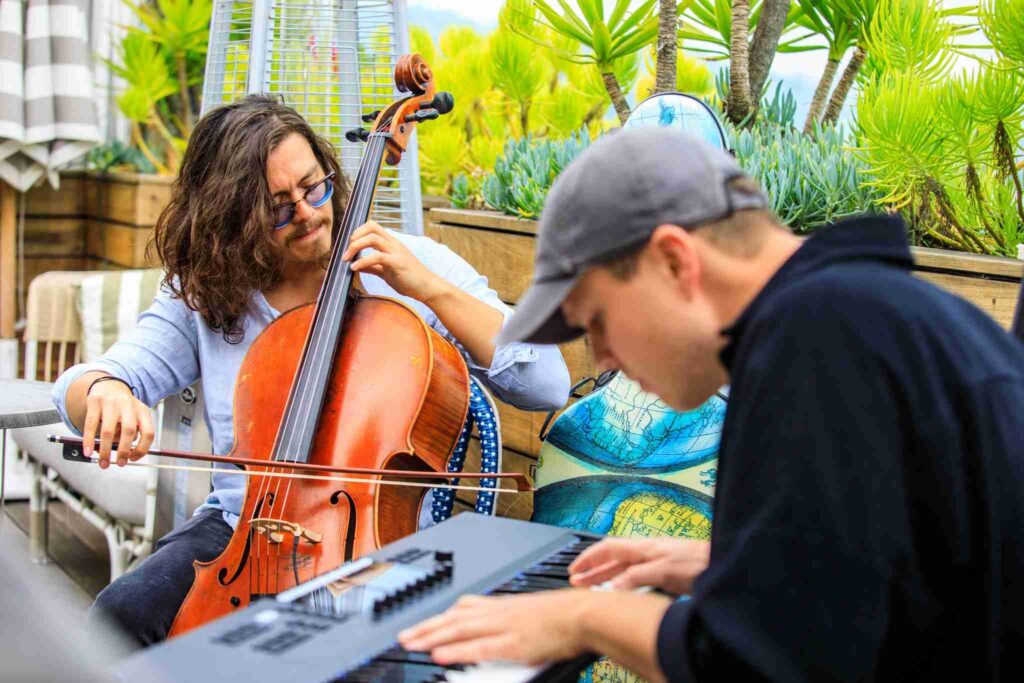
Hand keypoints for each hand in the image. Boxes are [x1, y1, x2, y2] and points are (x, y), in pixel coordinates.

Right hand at [82, 378, 153, 468]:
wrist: (109, 386)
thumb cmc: (123, 409)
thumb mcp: (134, 417)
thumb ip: (130, 434)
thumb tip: (123, 456)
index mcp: (143, 411)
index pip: (148, 432)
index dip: (142, 449)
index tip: (133, 459)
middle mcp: (128, 405)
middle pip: (129, 431)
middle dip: (124, 451)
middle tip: (119, 464)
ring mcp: (111, 402)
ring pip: (109, 431)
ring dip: (106, 450)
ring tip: (103, 463)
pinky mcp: (94, 401)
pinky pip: (91, 425)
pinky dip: (89, 440)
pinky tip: (88, 451)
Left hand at [342, 221, 447, 302]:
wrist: (428, 287)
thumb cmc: (410, 280)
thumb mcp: (387, 271)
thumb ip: (373, 266)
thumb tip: (357, 265)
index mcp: (391, 243)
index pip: (372, 226)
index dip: (358, 232)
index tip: (349, 246)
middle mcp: (394, 244)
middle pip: (371, 227)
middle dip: (354, 237)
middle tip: (346, 252)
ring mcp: (396, 252)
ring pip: (373, 238)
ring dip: (355, 246)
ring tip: (347, 259)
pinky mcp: (398, 263)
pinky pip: (377, 256)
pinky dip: (363, 261)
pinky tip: (355, 268)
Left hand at [398, 591, 586, 665]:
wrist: (583, 613)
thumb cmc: (564, 615)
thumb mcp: (530, 611)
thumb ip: (509, 618)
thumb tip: (497, 626)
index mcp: (502, 605)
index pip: (462, 608)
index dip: (438, 617)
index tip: (421, 624)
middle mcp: (498, 613)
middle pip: (453, 618)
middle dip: (426, 628)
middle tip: (403, 636)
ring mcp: (504, 627)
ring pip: (459, 630)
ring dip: (432, 637)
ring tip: (410, 644)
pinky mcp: (513, 643)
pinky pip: (478, 647)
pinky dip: (456, 651)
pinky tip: (440, 655)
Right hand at [569, 537, 709, 593]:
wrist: (721, 562)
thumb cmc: (698, 562)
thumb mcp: (663, 571)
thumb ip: (636, 577)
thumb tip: (611, 586)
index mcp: (642, 547)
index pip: (607, 549)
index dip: (588, 558)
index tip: (574, 569)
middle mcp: (646, 551)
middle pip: (612, 558)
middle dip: (592, 569)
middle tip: (575, 581)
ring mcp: (655, 560)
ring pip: (622, 567)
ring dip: (605, 576)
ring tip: (590, 586)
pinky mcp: (663, 571)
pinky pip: (634, 574)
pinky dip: (621, 582)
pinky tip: (620, 589)